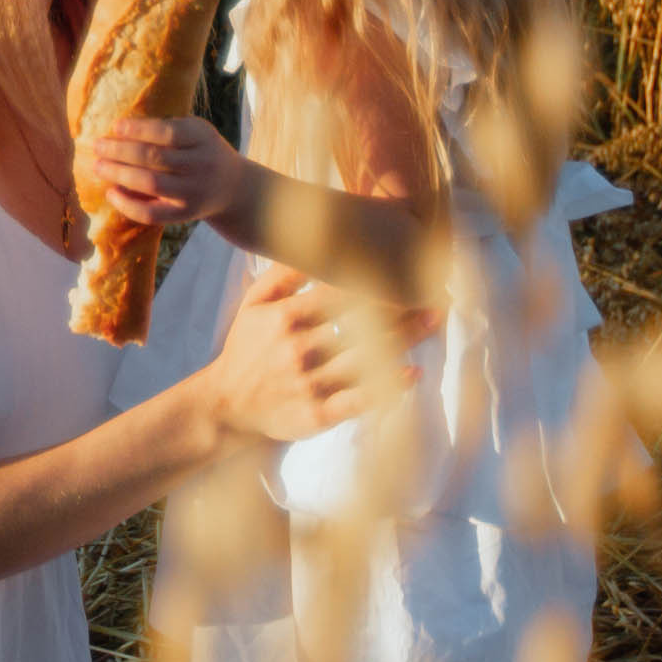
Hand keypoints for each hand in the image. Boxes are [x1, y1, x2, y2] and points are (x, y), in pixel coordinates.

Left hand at [81, 115, 247, 225]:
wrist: (233, 187)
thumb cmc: (203, 151)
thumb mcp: (197, 132)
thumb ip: (168, 129)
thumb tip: (119, 130)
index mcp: (202, 137)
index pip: (168, 132)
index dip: (139, 129)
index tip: (115, 126)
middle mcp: (200, 164)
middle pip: (155, 157)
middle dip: (121, 151)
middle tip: (97, 146)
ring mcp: (192, 192)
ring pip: (151, 183)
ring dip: (119, 174)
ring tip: (98, 166)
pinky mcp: (184, 214)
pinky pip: (152, 213)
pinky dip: (128, 204)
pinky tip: (111, 193)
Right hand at [203, 265, 433, 443]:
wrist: (226, 406)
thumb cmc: (246, 349)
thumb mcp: (253, 304)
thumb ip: (282, 275)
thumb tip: (312, 246)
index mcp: (286, 318)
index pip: (339, 292)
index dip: (374, 279)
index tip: (404, 266)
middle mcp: (299, 348)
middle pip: (359, 323)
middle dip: (399, 305)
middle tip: (435, 290)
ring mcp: (309, 384)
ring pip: (364, 357)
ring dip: (403, 338)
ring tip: (433, 320)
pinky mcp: (317, 415)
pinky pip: (359, 400)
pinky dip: (387, 387)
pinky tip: (412, 372)